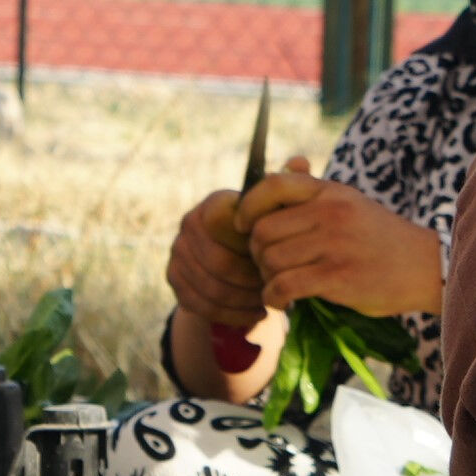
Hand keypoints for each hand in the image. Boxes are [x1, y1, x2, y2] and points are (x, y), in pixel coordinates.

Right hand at [164, 170, 277, 337]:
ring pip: (210, 286)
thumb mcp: (276, 211)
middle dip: (250, 281)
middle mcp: (188, 225)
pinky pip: (201, 304)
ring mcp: (177, 253)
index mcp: (213, 205)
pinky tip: (254, 314)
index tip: (276, 257)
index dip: (253, 248)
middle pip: (218, 263)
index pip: (226, 227)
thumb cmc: (263, 233)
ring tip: (267, 304)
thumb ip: (290, 189)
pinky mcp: (174, 279)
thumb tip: (301, 161)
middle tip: (274, 290)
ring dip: (243, 300)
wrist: (234, 260)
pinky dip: (231, 314)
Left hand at [238, 172, 446, 319]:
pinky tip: (281, 302)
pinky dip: (274, 298)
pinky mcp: (338, 276)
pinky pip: (284, 286)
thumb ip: (315, 188)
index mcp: (330, 192)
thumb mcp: (351, 203)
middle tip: (269, 267)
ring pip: (270, 260)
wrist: (427, 267)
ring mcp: (334, 244)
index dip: (248, 206)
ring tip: (279, 284)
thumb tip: (288, 161)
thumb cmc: (381, 238)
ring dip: (266, 279)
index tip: (242, 226)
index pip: (273, 184)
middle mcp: (331, 212)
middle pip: (262, 230)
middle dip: (256, 254)